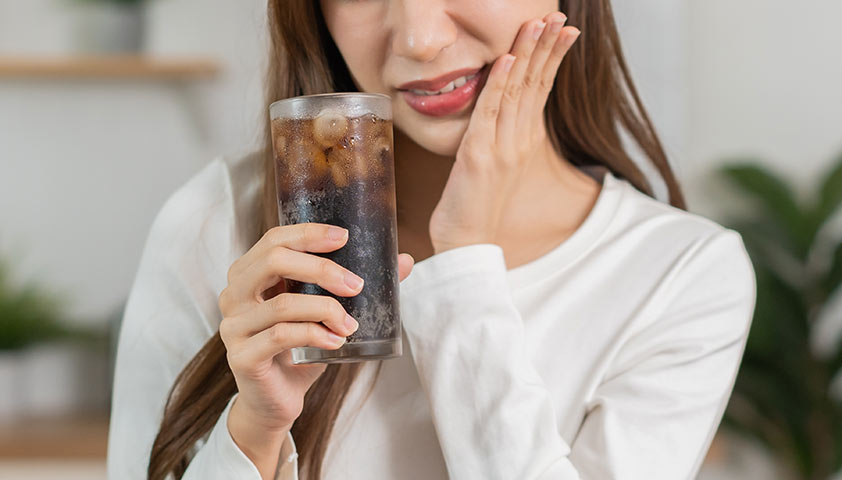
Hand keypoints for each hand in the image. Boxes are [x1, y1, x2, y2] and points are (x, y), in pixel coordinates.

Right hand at [218, 223, 413, 476]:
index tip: (344, 237)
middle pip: (273, 261)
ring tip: (351, 324)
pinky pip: (282, 336)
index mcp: (248, 274)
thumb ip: (355, 285)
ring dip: (326, 310)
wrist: (275, 401)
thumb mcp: (325, 312)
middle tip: (356, 285)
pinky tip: (338, 342)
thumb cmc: (300, 349)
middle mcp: (233, 295)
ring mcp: (233, 326)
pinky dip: (316, 335)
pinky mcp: (242, 356)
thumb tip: (406, 261)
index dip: (308, 234)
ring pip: (283, 304)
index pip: (274, 240)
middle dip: (321, 269)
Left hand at [428, 12, 580, 253]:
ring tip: (537, 25)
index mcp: (523, 140)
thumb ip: (501, 133)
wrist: (468, 243)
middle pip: (536, 84)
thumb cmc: (475, 204)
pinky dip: (498, 84)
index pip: (541, 90)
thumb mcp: (494, 162)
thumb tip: (501, 107)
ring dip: (527, 55)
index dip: (553, 58)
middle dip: (547, 47)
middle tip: (559, 17)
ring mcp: (502, 148)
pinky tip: (505, 60)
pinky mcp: (480, 156)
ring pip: (518, 92)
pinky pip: (490, 113)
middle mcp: (518, 140)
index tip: (564, 30)